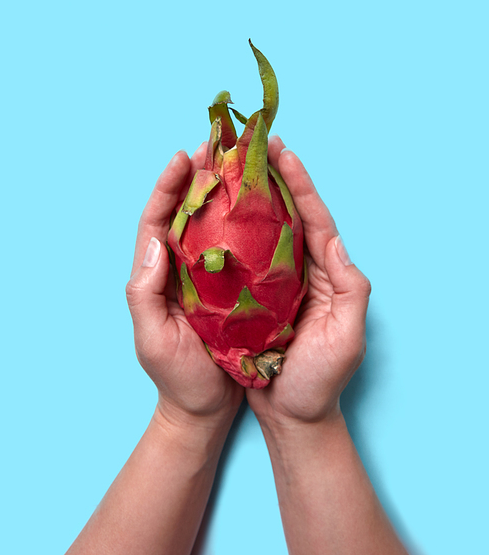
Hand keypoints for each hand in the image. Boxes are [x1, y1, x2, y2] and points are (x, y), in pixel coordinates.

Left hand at [126, 146, 243, 426]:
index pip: (156, 222)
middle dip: (194, 178)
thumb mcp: (153, 340)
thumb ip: (144, 293)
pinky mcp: (225, 289)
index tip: (182, 157)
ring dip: (218, 193)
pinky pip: (231, 248)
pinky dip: (240, 224)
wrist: (203, 408)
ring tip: (234, 164)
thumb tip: (154, 242)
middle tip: (213, 146)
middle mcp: (176, 270)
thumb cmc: (178, 378)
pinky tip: (257, 209)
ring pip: (207, 226)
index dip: (167, 187)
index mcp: (155, 277)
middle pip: (182, 214)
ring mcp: (201, 278)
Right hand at [247, 136, 370, 424]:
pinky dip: (225, 233)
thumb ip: (351, 290)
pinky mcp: (248, 298)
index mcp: (324, 274)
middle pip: (284, 214)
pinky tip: (209, 214)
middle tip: (249, 144)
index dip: (298, 183)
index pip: (313, 218)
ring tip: (224, 167)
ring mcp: (272, 282)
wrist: (292, 417)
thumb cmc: (319, 382)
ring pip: (257, 230)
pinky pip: (236, 257)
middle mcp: (298, 271)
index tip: (281, 151)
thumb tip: (337, 242)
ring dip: (243, 198)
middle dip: (267, 178)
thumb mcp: (346, 339)